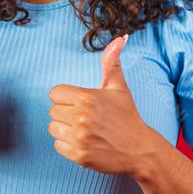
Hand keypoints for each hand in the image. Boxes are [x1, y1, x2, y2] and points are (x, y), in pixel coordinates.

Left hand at [47, 34, 153, 175]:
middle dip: (66, 113)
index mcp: (87, 98)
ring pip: (53, 128)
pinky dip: (68, 145)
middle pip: (53, 111)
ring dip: (65, 129)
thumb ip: (112, 62)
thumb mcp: (119, 88)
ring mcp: (79, 138)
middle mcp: (81, 117)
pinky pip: (58, 145)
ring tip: (84, 130)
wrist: (139, 150)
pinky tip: (84, 142)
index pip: (55, 94)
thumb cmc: (127, 116)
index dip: (66, 98)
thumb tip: (120, 38)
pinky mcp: (78, 155)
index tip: (79, 103)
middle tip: (84, 118)